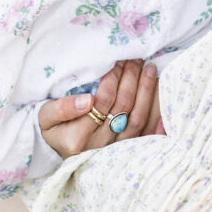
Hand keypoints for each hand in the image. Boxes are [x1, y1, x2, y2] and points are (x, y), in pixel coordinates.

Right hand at [39, 59, 160, 158]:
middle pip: (123, 107)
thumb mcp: (46, 117)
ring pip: (138, 120)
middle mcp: (99, 147)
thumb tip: (88, 100)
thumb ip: (62, 108)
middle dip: (132, 78)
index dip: (114, 77)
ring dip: (147, 91)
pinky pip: (148, 136)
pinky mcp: (127, 153)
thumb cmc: (53, 129)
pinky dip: (159, 119)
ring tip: (150, 68)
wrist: (60, 151)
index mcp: (77, 138)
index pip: (103, 100)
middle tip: (136, 58)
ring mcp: (115, 152)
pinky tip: (166, 100)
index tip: (118, 59)